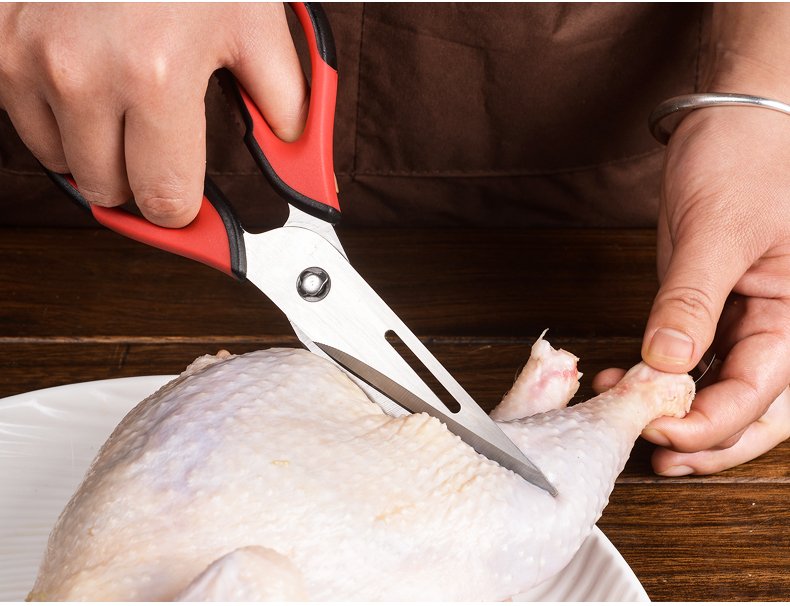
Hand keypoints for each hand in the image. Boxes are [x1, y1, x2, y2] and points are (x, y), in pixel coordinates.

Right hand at [0, 3, 306, 226]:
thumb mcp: (256, 26)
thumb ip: (283, 109)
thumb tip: (297, 168)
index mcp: (157, 77)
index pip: (165, 201)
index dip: (184, 209)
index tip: (188, 204)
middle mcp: (82, 74)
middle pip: (110, 192)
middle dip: (141, 180)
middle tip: (160, 142)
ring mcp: (27, 58)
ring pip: (64, 163)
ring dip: (96, 148)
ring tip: (123, 98)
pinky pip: (24, 120)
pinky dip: (57, 115)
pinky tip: (86, 78)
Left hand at [594, 106, 789, 474]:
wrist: (731, 120)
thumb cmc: (745, 158)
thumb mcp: (718, 231)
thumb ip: (690, 300)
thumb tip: (664, 362)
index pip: (757, 392)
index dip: (708, 423)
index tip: (658, 432)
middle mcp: (775, 323)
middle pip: (748, 407)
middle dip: (702, 439)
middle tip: (652, 454)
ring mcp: (740, 317)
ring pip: (717, 389)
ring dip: (676, 414)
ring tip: (629, 424)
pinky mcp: (707, 306)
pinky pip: (689, 357)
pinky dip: (658, 378)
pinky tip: (625, 383)